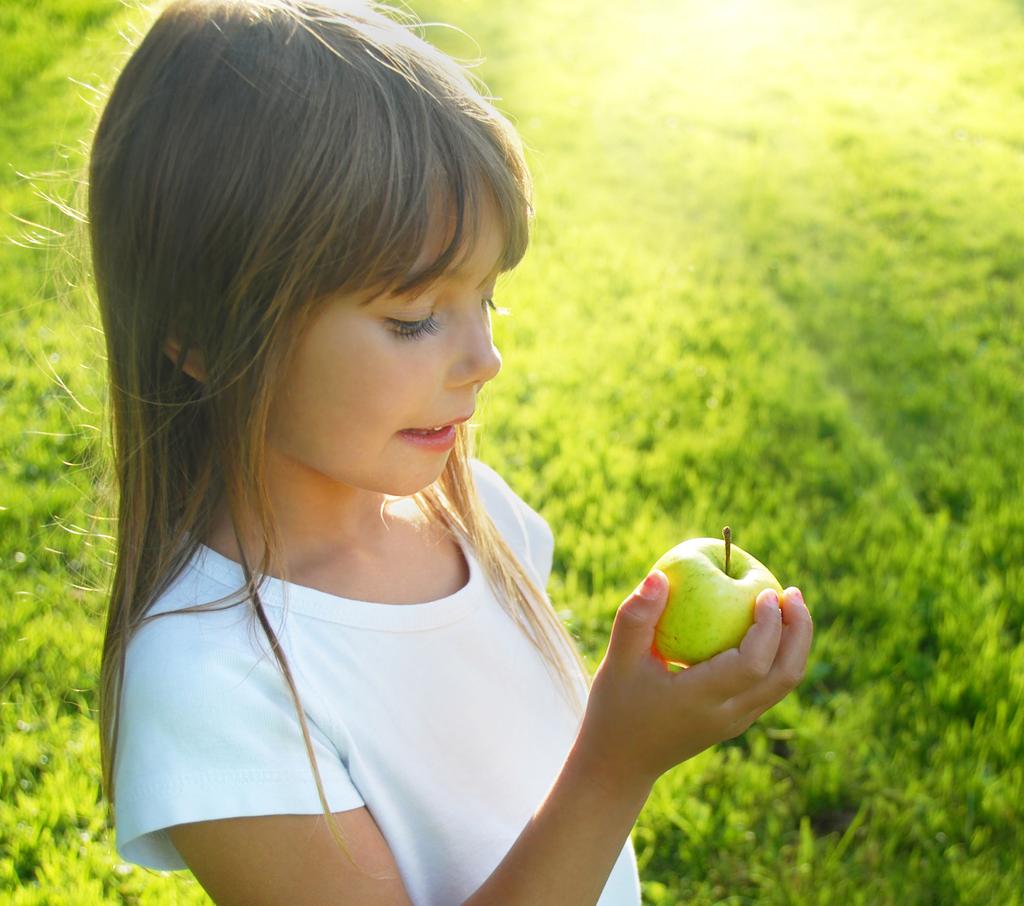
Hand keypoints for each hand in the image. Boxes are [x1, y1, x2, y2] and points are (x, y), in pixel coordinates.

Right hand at [573, 571, 813, 791]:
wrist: (620, 764)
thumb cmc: (615, 708)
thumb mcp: (618, 662)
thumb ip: (637, 617)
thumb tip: (659, 575)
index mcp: (703, 700)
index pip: (753, 663)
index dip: (769, 626)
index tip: (766, 592)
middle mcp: (729, 715)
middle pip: (785, 675)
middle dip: (798, 631)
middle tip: (792, 592)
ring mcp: (736, 722)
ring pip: (784, 684)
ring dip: (795, 644)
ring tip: (789, 606)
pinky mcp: (735, 722)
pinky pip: (771, 687)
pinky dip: (779, 656)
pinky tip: (766, 629)